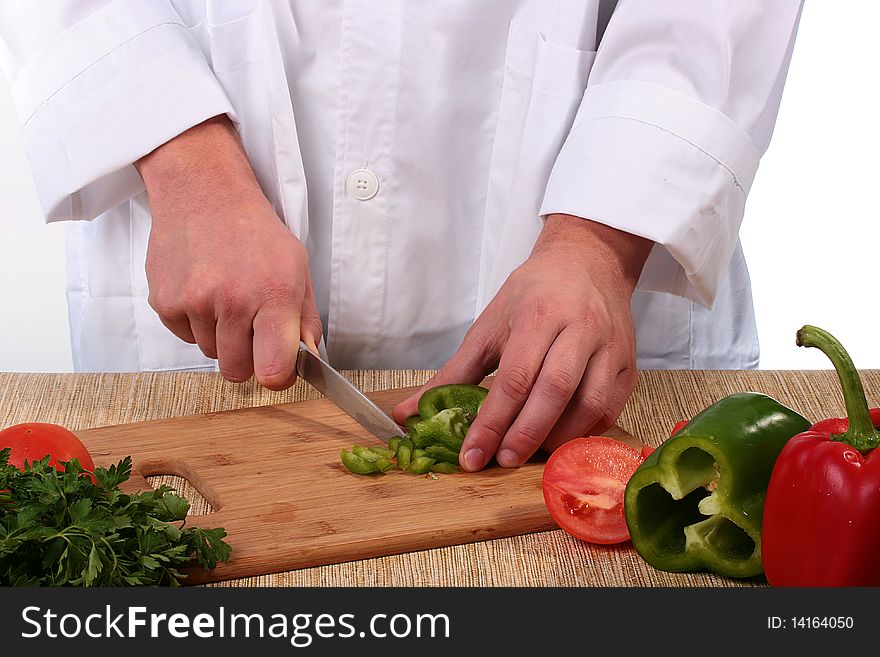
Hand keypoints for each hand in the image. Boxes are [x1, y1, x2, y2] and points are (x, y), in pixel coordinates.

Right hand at [136, 116, 321, 389]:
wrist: (205, 193)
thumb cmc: (255, 232)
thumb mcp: (297, 267)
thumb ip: (306, 318)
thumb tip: (309, 357)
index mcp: (274, 295)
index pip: (272, 369)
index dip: (276, 377)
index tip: (276, 368)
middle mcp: (233, 301)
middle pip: (237, 371)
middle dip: (246, 358)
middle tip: (250, 327)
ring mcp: (195, 302)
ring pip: (211, 354)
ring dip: (220, 336)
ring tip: (225, 296)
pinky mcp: (165, 301)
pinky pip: (185, 337)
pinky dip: (195, 323)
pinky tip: (203, 289)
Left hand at [392, 214, 651, 470]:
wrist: (588, 261)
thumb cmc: (532, 295)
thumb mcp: (488, 327)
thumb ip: (452, 374)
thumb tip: (408, 414)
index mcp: (538, 314)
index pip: (514, 377)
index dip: (491, 422)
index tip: (472, 455)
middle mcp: (580, 328)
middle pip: (554, 390)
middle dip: (525, 433)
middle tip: (501, 461)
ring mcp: (610, 346)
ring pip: (591, 403)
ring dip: (559, 438)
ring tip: (530, 455)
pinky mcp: (629, 364)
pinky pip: (612, 408)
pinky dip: (584, 432)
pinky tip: (560, 440)